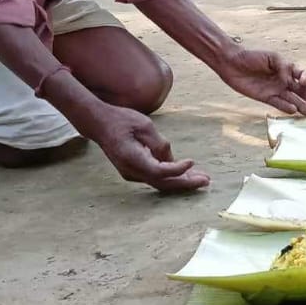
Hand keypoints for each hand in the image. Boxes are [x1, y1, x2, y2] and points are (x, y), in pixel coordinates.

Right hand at [87, 102, 209, 192]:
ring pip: (160, 183)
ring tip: (202, 179)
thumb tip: (173, 160)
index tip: (192, 161)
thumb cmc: (122, 121)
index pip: (160, 171)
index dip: (178, 169)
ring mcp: (132, 173)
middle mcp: (132, 171)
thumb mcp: (145, 126)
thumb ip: (160, 144)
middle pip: (163, 183)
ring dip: (181, 181)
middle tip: (206, 181)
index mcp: (133, 159)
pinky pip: (156, 178)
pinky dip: (171, 177)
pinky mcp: (134, 172)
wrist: (99, 124)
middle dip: (186, 183)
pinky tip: (187, 174)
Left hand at [216, 47, 305, 115]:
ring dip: (301, 105)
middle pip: (300, 90)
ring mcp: (276, 89)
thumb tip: (289, 77)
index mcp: (287, 68)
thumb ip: (282, 66)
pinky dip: (286, 107)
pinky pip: (278, 103)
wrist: (232, 63)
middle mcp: (284, 80)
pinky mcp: (266, 97)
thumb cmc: (252, 57)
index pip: (302, 73)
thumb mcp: (271, 57)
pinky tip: (293, 110)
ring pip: (292, 99)